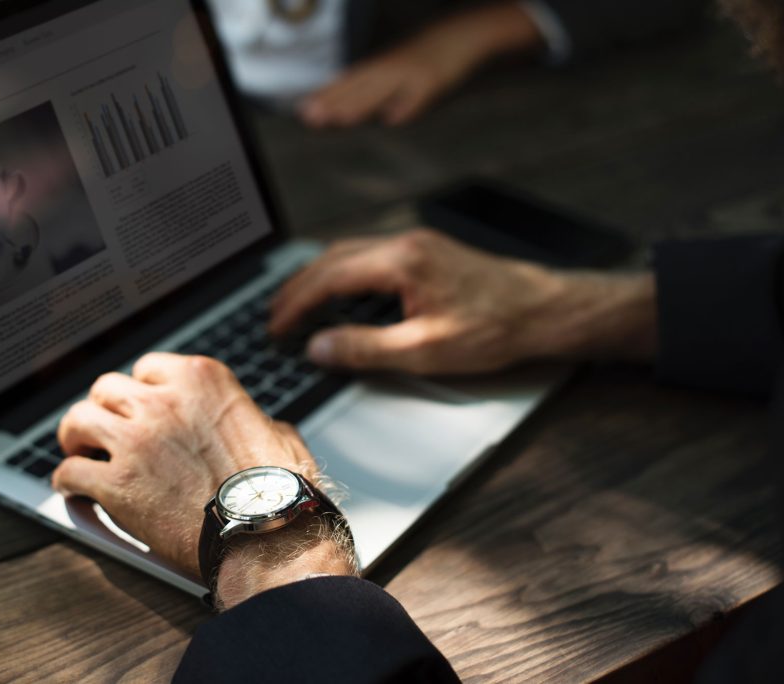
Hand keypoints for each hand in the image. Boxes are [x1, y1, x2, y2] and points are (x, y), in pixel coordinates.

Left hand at [51, 353, 349, 592]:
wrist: (267, 535)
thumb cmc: (279, 490)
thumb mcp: (277, 433)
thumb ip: (251, 419)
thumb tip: (253, 426)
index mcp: (201, 380)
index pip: (149, 368)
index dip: (141, 390)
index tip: (140, 407)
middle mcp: (162, 401)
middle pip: (106, 389)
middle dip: (104, 410)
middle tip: (105, 430)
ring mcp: (136, 441)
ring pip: (77, 420)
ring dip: (76, 438)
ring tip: (80, 452)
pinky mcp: (116, 484)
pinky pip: (70, 472)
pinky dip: (68, 482)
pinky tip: (74, 489)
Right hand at [269, 229, 657, 374]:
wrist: (546, 310)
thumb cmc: (495, 329)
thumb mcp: (426, 350)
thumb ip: (366, 349)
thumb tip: (319, 347)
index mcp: (401, 262)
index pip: (329, 278)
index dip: (295, 303)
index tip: (275, 325)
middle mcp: (404, 243)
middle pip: (332, 258)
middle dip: (298, 286)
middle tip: (274, 315)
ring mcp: (416, 243)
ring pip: (349, 252)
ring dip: (318, 276)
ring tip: (297, 304)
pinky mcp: (426, 251)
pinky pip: (368, 255)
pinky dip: (342, 272)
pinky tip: (340, 291)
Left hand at [299, 2, 542, 127]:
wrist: (464, 32)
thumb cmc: (429, 52)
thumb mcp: (399, 66)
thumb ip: (378, 86)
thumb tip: (355, 106)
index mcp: (383, 65)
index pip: (349, 81)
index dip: (327, 95)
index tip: (304, 109)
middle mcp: (392, 67)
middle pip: (359, 86)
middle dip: (334, 102)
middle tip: (310, 117)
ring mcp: (412, 73)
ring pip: (382, 90)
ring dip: (360, 105)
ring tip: (339, 119)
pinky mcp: (435, 80)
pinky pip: (419, 95)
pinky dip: (406, 107)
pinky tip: (392, 121)